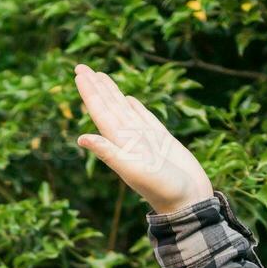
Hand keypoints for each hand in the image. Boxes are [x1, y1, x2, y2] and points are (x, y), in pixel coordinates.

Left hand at [72, 63, 213, 215]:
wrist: (188, 201)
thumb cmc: (162, 189)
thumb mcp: (134, 170)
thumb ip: (109, 153)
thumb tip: (81, 138)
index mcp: (120, 142)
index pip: (100, 111)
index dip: (89, 92)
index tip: (78, 73)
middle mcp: (128, 138)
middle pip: (107, 105)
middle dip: (95, 86)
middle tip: (80, 66)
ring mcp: (144, 137)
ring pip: (123, 108)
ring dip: (111, 92)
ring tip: (100, 76)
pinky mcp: (161, 138)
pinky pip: (144, 117)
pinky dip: (134, 106)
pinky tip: (128, 99)